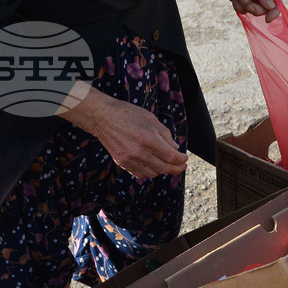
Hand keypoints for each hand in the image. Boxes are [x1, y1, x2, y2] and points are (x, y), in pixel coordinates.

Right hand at [57, 84, 187, 177]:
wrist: (103, 117)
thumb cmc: (128, 114)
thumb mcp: (152, 120)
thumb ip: (165, 135)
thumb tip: (174, 149)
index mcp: (149, 139)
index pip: (171, 157)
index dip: (181, 159)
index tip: (185, 158)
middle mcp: (139, 152)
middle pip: (163, 168)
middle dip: (176, 168)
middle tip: (182, 166)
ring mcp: (129, 159)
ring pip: (152, 173)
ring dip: (163, 171)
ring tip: (168, 165)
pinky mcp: (122, 162)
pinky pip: (140, 173)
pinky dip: (149, 172)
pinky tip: (154, 166)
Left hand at [208, 0, 280, 21]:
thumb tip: (271, 8)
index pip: (277, 3)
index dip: (274, 12)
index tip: (268, 19)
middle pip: (263, 10)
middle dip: (255, 8)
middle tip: (247, 1)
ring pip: (251, 11)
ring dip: (244, 3)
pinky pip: (240, 9)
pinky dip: (237, 3)